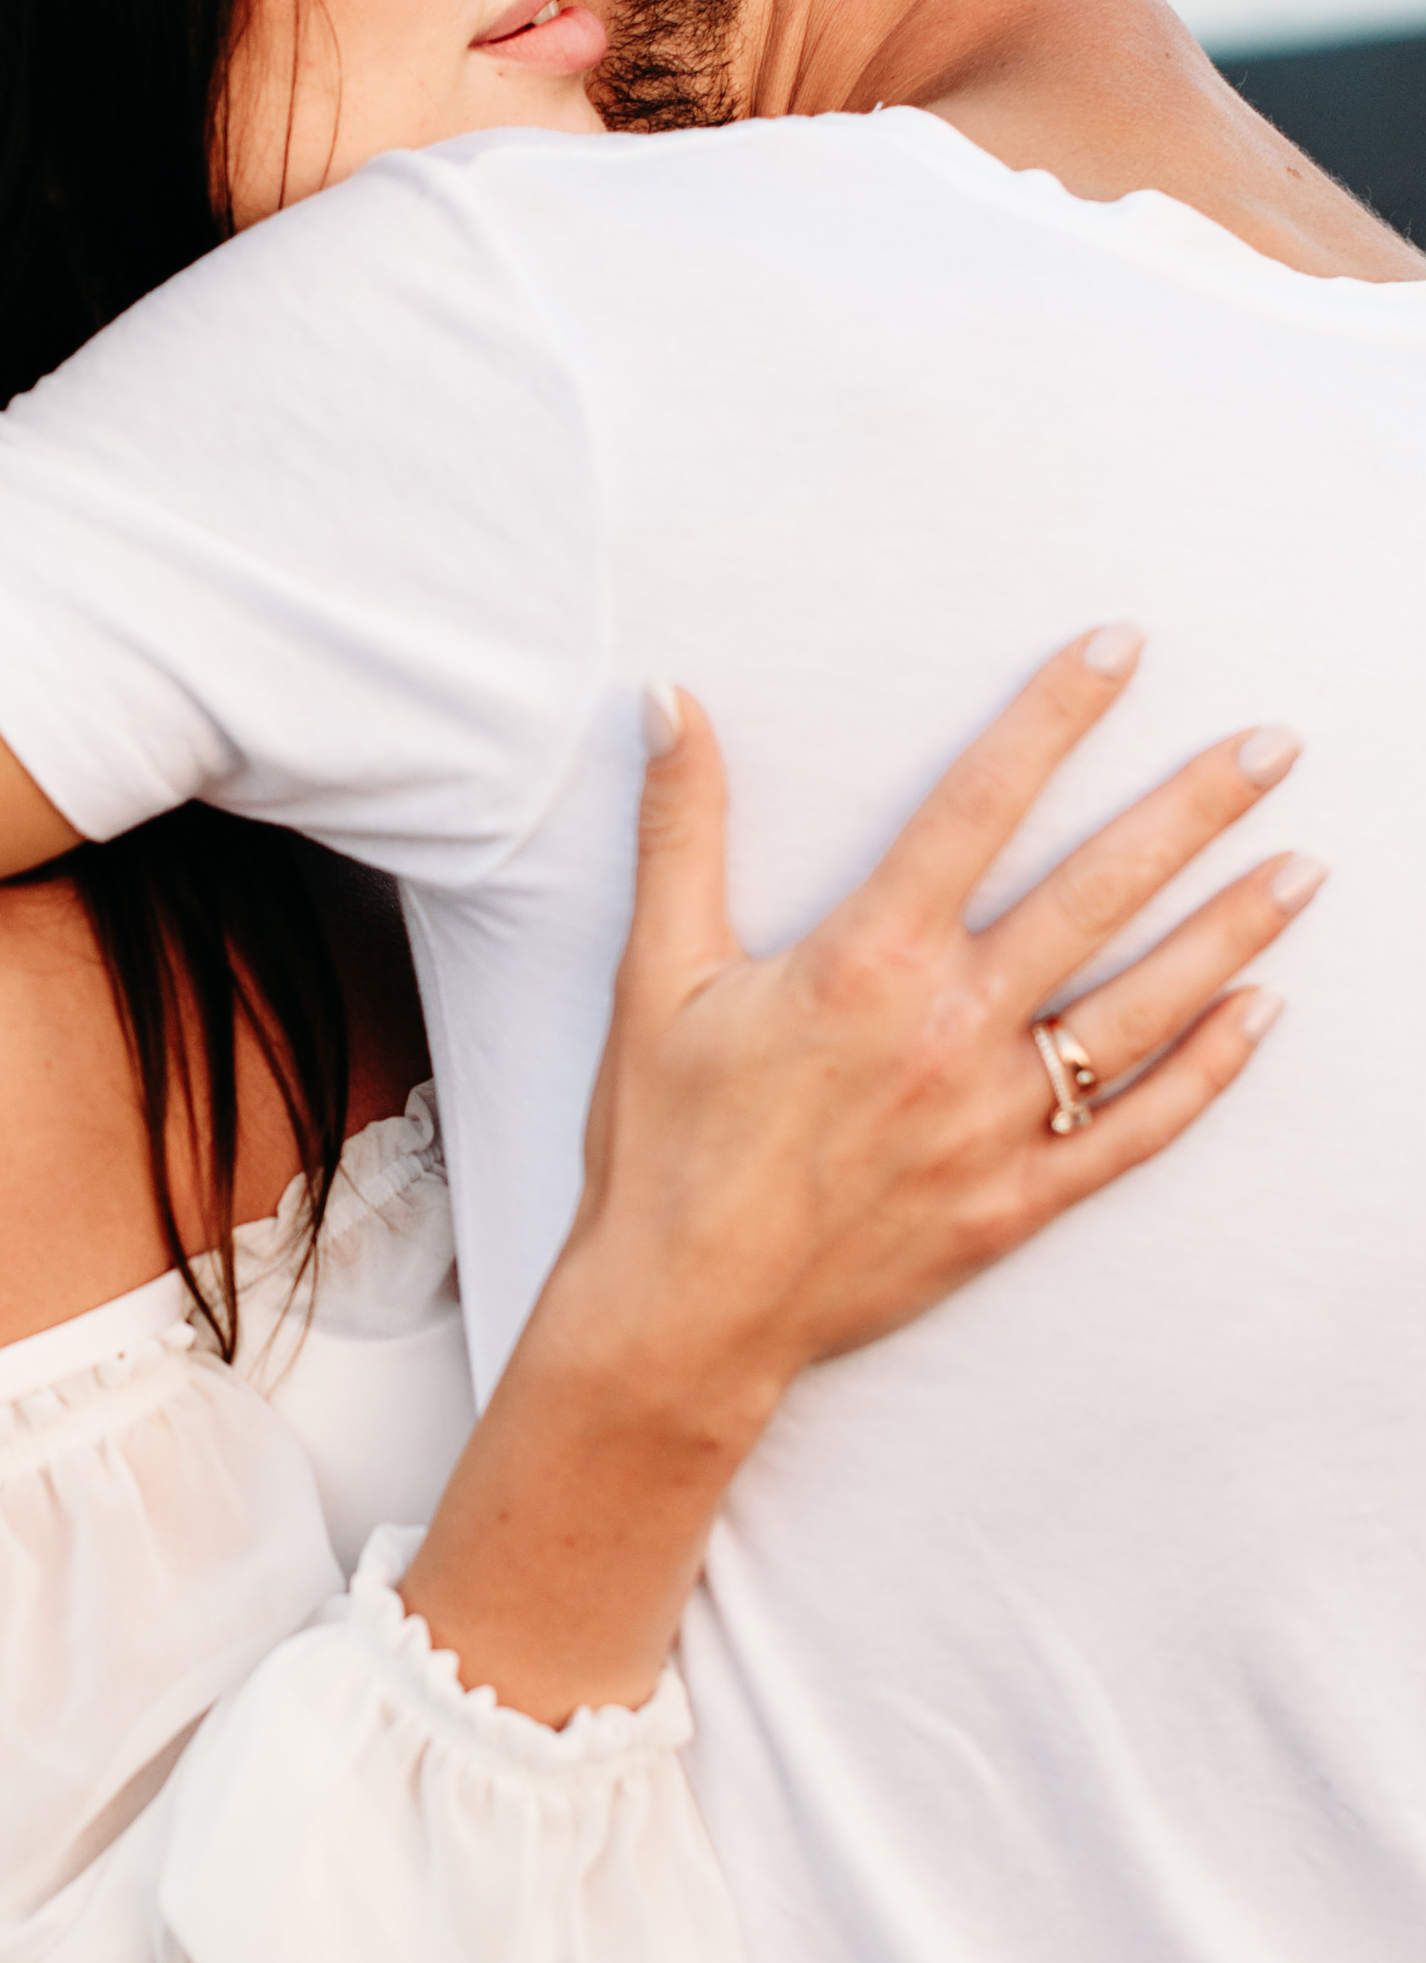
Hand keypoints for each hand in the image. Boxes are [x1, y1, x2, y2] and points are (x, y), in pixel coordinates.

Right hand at [560, 626, 1307, 1433]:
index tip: (1120, 650)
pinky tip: (1260, 1015)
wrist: (683, 1312)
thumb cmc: (663, 1143)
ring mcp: (995, 1120)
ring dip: (1230, 931)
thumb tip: (668, 702)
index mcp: (864, 959)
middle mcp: (948, 1028)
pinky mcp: (1017, 1200)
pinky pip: (1137, 1129)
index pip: (978, 804)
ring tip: (1302, 865)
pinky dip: (1206, 1072)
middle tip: (1273, 747)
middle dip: (1192, 810)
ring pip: (1142, 1006)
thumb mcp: (658, 973)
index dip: (1052, 716)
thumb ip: (680, 830)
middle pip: (1096, 893)